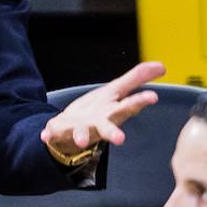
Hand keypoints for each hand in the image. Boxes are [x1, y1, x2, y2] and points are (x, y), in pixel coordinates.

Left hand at [40, 62, 165, 155]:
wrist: (71, 130)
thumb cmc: (98, 111)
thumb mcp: (116, 90)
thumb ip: (137, 78)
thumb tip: (162, 65)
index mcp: (112, 111)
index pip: (129, 105)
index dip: (140, 101)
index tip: (152, 97)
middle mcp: (98, 123)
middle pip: (108, 126)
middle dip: (113, 132)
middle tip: (120, 139)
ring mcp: (80, 129)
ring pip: (83, 134)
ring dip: (82, 136)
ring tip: (81, 140)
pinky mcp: (61, 131)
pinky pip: (55, 133)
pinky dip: (51, 134)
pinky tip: (45, 135)